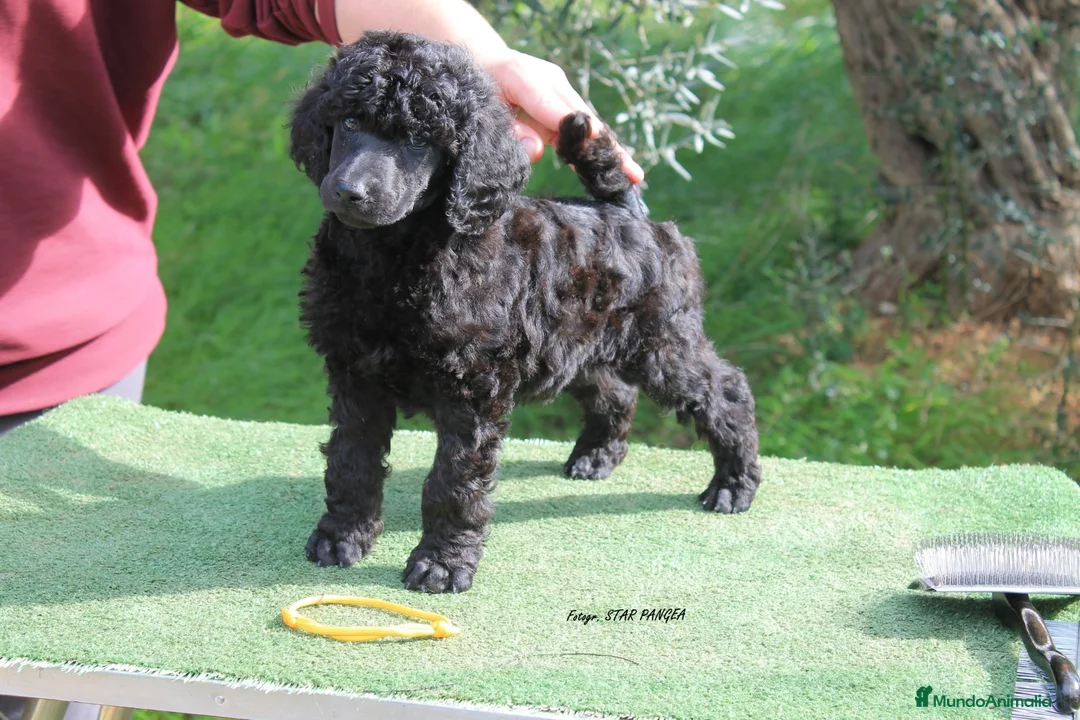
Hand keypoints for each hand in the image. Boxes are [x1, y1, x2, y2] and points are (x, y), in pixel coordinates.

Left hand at [481, 50, 644, 183]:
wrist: (480, 61)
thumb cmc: (476, 88)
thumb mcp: (483, 109)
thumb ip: (509, 131)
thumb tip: (536, 152)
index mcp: (526, 78)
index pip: (559, 111)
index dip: (581, 134)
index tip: (599, 155)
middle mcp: (551, 82)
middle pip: (585, 118)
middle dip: (607, 147)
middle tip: (631, 172)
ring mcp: (560, 91)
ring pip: (589, 124)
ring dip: (609, 151)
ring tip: (633, 175)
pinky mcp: (561, 103)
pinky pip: (581, 129)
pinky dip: (596, 148)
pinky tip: (616, 167)